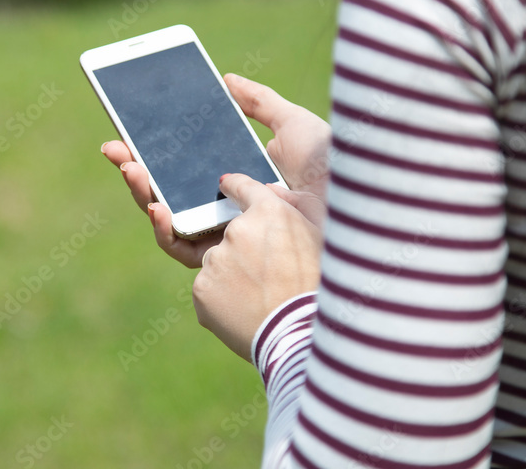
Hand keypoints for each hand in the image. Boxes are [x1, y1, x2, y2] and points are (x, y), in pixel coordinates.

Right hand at [101, 74, 330, 268]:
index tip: (129, 129)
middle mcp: (227, 207)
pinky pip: (182, 249)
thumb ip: (259, 102)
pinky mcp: (226, 260)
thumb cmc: (331, 171)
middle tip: (114, 146)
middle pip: (168, 188)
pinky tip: (155, 204)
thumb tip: (226, 78)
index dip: (155, 147)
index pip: (185, 163)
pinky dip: (163, 228)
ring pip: (167, 216)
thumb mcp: (293, 125)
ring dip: (140, 192)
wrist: (351, 208)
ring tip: (128, 166)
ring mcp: (224, 234)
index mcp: (240, 177)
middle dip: (135, 166)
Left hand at [193, 174, 321, 361]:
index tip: (226, 186)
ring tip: (264, 300)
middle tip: (270, 278)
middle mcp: (236, 231)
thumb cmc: (322, 288)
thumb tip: (270, 191)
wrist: (302, 338)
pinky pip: (209, 290)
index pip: (242, 187)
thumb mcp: (324, 236)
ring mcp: (215, 260)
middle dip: (244, 251)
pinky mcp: (201, 289)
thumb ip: (298, 205)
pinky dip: (222, 301)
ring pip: (219, 264)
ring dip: (234, 277)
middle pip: (232, 235)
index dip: (234, 187)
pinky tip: (247, 313)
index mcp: (268, 213)